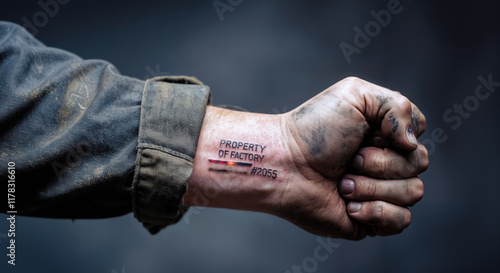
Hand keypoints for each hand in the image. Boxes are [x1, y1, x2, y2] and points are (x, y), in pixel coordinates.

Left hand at [276, 77, 427, 238]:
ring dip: (373, 187)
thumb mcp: (356, 95)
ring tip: (343, 183)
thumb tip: (413, 144)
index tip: (365, 133)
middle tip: (349, 160)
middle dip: (380, 163)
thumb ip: (398, 106)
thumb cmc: (314, 129)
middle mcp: (386, 162)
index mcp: (385, 134)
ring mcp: (380, 192)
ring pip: (413, 193)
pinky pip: (401, 221)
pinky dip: (375, 211)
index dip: (396, 135)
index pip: (417, 136)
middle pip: (418, 164)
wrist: (284, 165)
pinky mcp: (372, 219)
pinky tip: (348, 205)